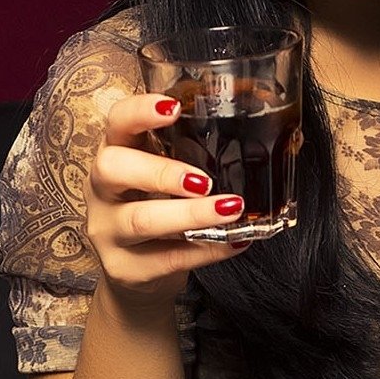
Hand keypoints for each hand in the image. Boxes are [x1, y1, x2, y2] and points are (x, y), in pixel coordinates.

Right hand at [84, 93, 246, 309]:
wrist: (137, 270)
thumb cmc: (160, 205)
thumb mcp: (167, 173)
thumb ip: (198, 153)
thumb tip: (278, 137)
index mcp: (115, 152)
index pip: (116, 122)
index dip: (139, 111)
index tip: (173, 108)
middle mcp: (100, 189)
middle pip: (112, 168)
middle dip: (160, 171)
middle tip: (204, 180)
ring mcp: (107, 230)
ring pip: (140, 220)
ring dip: (189, 214)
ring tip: (230, 209)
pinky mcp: (123, 268)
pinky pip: (165, 259)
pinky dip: (205, 250)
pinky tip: (236, 242)